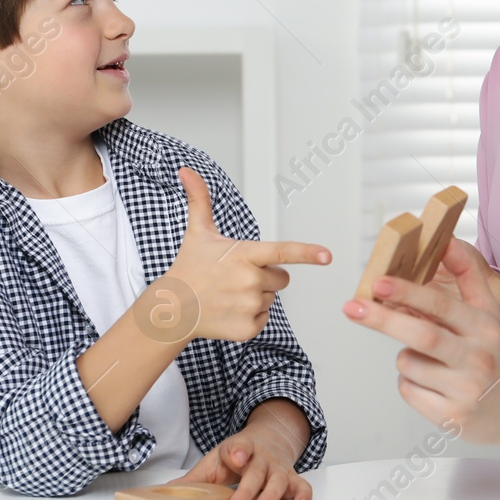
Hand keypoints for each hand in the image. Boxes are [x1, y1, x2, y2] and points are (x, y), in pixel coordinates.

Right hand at [152, 168, 330, 342]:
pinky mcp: (247, 329)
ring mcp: (248, 306)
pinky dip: (250, 316)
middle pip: (282, 278)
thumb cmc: (190, 267)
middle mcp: (248, 281)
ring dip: (255, 296)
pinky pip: (264, 318)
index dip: (307, 252)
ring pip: (271, 298)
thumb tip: (185, 170)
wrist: (172, 309)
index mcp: (243, 255)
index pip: (281, 252)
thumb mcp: (198, 232)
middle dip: (265, 276)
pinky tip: (228, 310)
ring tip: (228, 293)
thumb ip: (199, 199)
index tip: (327, 256)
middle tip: (236, 276)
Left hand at [172, 400, 313, 499]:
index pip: (239, 446)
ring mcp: (278, 467)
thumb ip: (195, 478)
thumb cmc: (237, 455)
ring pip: (279, 479)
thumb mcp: (215, 461)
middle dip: (249, 487)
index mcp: (240, 448)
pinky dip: (304, 495)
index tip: (237, 456)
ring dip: (272, 495)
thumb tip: (165, 493)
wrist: (269, 438)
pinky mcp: (292, 477)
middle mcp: (261, 457)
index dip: (239, 450)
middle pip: (257, 470)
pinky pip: (302, 485)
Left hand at [343, 241, 499, 456]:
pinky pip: (408, 390)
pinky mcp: (452, 418)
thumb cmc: (497, 355)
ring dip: (405, 357)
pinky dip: (410, 383)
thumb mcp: (490, 314)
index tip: (379, 282)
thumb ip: (469, 276)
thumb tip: (447, 241)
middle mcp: (477, 358)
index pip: (443, 307)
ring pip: (408, 364)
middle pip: (422, 336)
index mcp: (485, 328)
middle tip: (352, 307)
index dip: (409, 292)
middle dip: (383, 319)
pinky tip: (434, 384)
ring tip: (431, 362)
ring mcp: (465, 391)